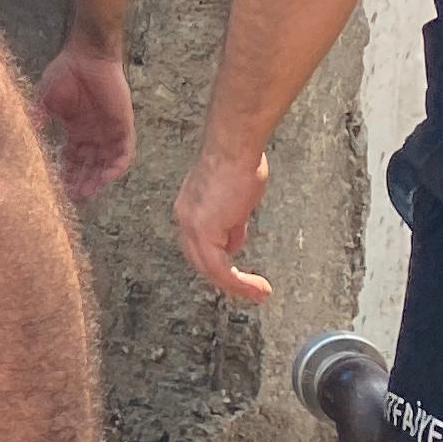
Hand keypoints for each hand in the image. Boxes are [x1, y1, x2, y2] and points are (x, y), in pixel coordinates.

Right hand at [32, 41, 135, 201]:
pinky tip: (105, 178)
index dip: (65, 172)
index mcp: (76, 128)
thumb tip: (23, 138)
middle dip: (81, 181)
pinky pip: (123, 153)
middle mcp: (93, 134)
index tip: (56, 186)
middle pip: (88, 165)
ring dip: (97, 179)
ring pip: (105, 163)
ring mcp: (109, 131)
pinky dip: (116, 167)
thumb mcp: (45, 100)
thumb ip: (37, 119)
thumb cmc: (66, 73)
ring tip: (86, 192)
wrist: (87, 56)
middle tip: (71, 196)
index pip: (71, 157)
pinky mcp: (123, 127)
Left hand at [173, 142, 272, 301]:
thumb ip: (232, 223)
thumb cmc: (238, 163)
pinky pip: (220, 269)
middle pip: (201, 262)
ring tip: (258, 294)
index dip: (218, 264)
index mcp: (189, 210)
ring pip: (209, 270)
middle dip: (226, 280)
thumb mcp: (235, 200)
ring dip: (236, 286)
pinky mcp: (204, 230)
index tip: (238, 276)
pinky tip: (256, 288)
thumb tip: (234, 242)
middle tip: (250, 291)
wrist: (235, 148)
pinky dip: (239, 283)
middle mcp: (185, 219)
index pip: (199, 247)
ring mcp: (191, 225)